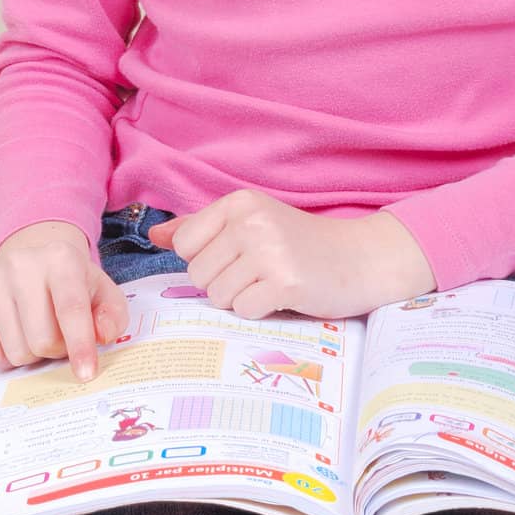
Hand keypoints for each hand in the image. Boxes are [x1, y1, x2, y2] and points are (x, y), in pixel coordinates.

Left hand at [146, 189, 435, 320]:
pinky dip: (260, 312)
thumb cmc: (300, 243)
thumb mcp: (251, 223)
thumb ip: (200, 228)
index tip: (237, 257)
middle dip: (223, 283)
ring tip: (270, 284)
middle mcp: (251, 221)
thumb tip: (154, 234)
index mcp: (239, 202)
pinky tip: (282, 297)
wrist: (360, 258)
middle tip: (258, 274)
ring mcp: (269, 251)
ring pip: (217, 295)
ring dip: (241, 299)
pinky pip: (243, 311)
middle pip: (198, 273)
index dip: (206, 260)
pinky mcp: (285, 283)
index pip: (185, 244)